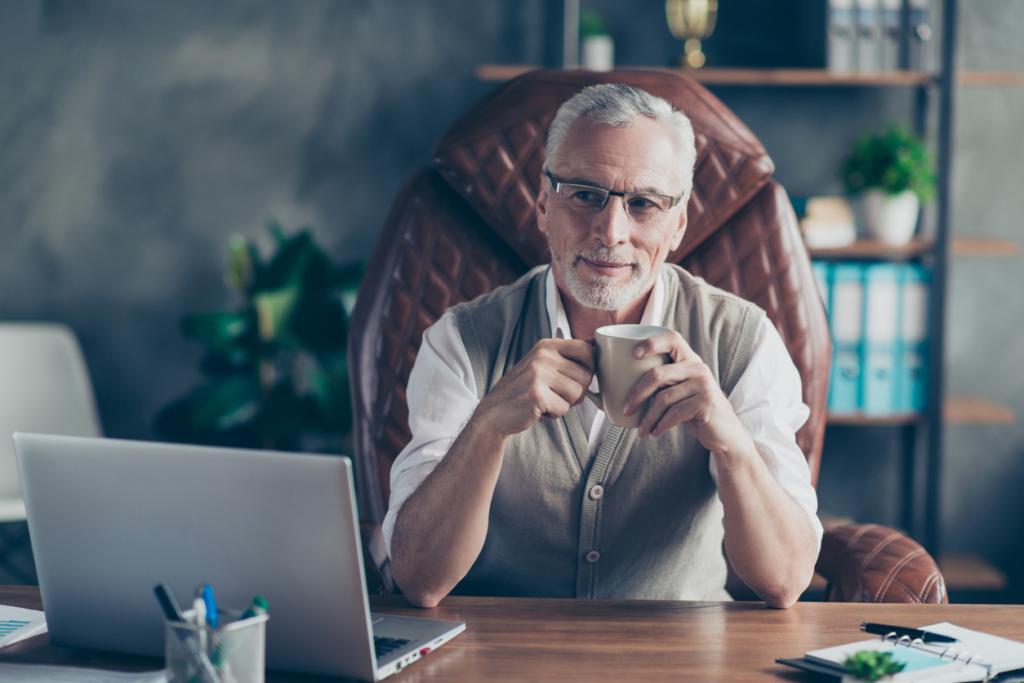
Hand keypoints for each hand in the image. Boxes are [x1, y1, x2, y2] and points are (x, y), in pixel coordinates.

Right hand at [475, 338, 594, 437]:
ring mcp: (539, 375)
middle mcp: (543, 356)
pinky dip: (555, 414)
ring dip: (565, 403)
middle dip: (576, 391)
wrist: (495, 411)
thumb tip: (597, 348)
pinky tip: (540, 409)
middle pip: (586, 376)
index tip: (577, 376)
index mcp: (546, 345)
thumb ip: (566, 357)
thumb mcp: (542, 364)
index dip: (589, 367)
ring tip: (547, 400)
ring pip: (578, 393)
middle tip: (557, 394)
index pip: (587, 349)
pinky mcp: (537, 395)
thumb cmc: (523, 390)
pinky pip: (564, 408)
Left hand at [622, 330, 748, 453]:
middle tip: (626, 409)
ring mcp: (704, 385)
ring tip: (641, 430)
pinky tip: (655, 432)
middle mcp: (698, 368)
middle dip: (637, 394)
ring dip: (648, 417)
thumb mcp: (679, 390)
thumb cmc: (693, 409)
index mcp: (689, 359)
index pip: (672, 338)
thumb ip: (662, 382)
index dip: (651, 343)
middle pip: (658, 374)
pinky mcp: (706, 403)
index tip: (633, 355)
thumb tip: (619, 384)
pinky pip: (675, 413)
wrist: (724, 432)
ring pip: (664, 398)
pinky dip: (661, 425)